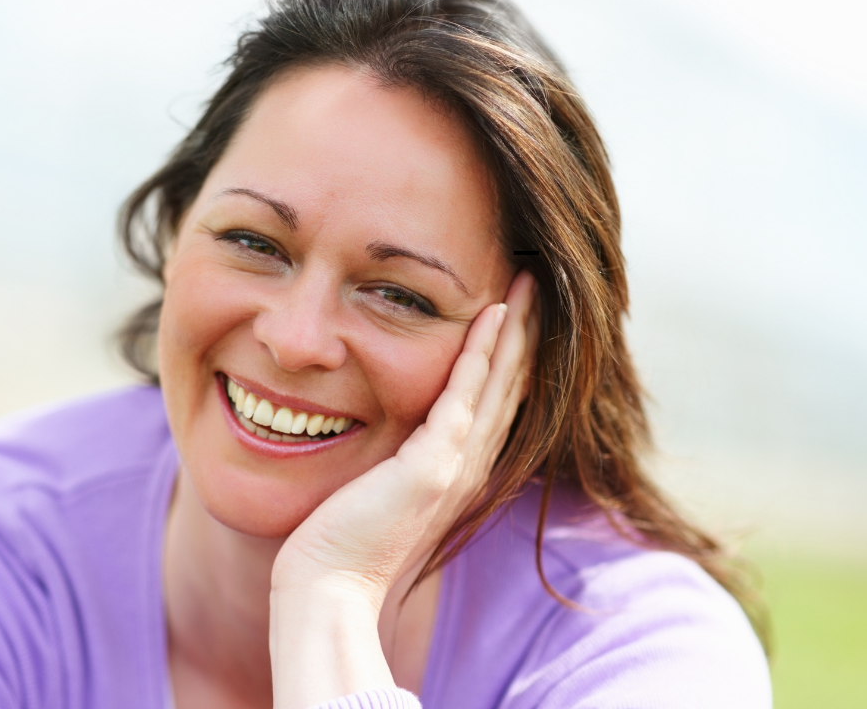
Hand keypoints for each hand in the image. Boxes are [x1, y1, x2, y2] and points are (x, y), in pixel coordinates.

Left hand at [269, 270, 538, 708]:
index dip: (511, 354)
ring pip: (500, 382)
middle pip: (511, 384)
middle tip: (537, 280)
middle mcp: (469, 466)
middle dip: (526, 331)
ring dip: (517, 329)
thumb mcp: (379, 487)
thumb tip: (383, 432)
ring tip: (529, 282)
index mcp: (458, 470)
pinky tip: (493, 313)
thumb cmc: (340, 541)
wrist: (329, 586)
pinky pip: (466, 393)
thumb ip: (393, 457)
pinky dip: (483, 351)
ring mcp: (456, 465)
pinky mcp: (432, 465)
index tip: (516, 308)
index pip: (494, 400)